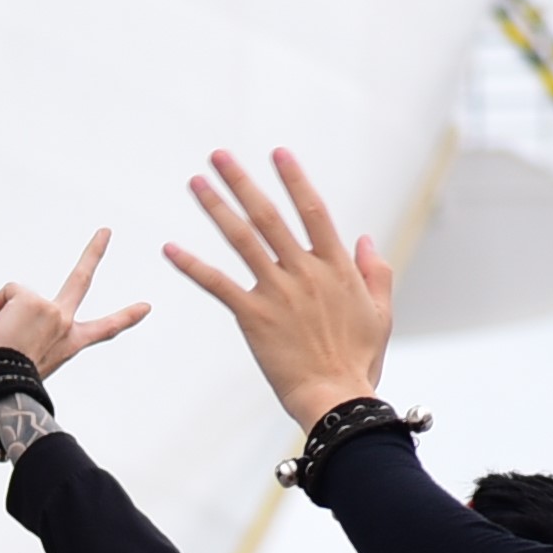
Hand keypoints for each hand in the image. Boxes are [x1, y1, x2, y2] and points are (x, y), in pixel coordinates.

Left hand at [0, 229, 150, 378]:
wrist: (2, 381)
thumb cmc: (9, 371)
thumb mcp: (27, 351)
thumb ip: (23, 324)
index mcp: (70, 342)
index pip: (105, 329)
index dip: (126, 318)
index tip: (145, 307)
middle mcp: (65, 323)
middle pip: (81, 281)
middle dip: (94, 253)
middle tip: (105, 231)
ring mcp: (51, 309)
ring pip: (20, 295)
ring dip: (2, 311)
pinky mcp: (32, 299)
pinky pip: (7, 293)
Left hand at [165, 146, 393, 427]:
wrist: (337, 399)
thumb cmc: (360, 360)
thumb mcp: (381, 313)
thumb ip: (375, 272)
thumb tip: (365, 239)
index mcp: (336, 267)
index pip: (312, 210)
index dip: (294, 179)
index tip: (277, 153)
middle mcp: (304, 271)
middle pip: (269, 216)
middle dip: (242, 182)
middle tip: (218, 155)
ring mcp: (277, 292)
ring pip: (241, 240)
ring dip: (216, 208)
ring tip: (196, 182)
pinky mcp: (253, 317)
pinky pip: (218, 285)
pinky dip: (193, 265)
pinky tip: (171, 248)